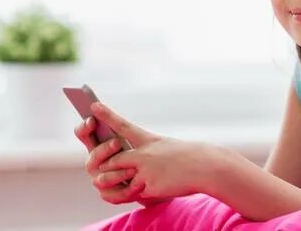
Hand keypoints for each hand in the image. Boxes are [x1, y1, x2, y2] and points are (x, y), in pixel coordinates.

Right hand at [74, 115, 143, 204]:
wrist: (157, 177)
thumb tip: (98, 106)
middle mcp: (96, 163)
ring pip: (100, 178)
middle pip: (91, 157)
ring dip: (117, 173)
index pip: (84, 134)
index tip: (92, 120)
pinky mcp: (109, 194)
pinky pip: (111, 195)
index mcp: (99, 145)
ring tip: (133, 168)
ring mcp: (100, 179)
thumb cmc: (143, 153)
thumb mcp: (134, 137)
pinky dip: (125, 190)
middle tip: (117, 143)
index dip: (84, 128)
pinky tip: (136, 185)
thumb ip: (117, 124)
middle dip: (104, 150)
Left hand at [91, 102, 221, 200]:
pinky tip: (151, 190)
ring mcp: (146, 169)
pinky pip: (135, 193)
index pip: (124, 126)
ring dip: (116, 183)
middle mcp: (145, 153)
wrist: (207, 167)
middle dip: (105, 168)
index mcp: (150, 141)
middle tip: (98, 175)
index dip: (108, 116)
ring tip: (115, 186)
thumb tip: (132, 178)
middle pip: (114, 160)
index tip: (93, 105)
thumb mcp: (168, 152)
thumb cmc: (191, 159)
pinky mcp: (150, 185)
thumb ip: (146, 162)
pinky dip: (138, 195)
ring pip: (119, 177)